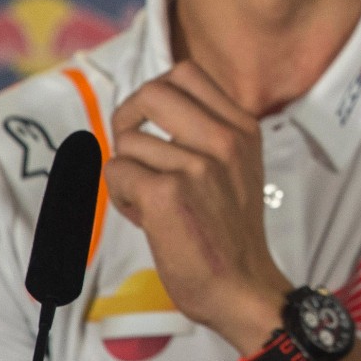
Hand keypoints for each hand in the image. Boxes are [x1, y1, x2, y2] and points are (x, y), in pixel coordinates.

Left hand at [106, 61, 291, 351]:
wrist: (243, 286)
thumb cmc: (230, 230)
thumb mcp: (238, 166)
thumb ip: (206, 132)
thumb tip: (145, 110)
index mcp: (243, 128)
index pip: (186, 73)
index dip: (155, 93)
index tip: (151, 122)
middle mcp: (224, 140)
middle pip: (152, 92)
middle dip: (128, 118)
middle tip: (133, 149)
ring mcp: (196, 166)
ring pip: (128, 143)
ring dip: (128, 172)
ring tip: (151, 200)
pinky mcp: (166, 194)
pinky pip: (117, 172)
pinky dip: (122, 197)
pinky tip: (147, 217)